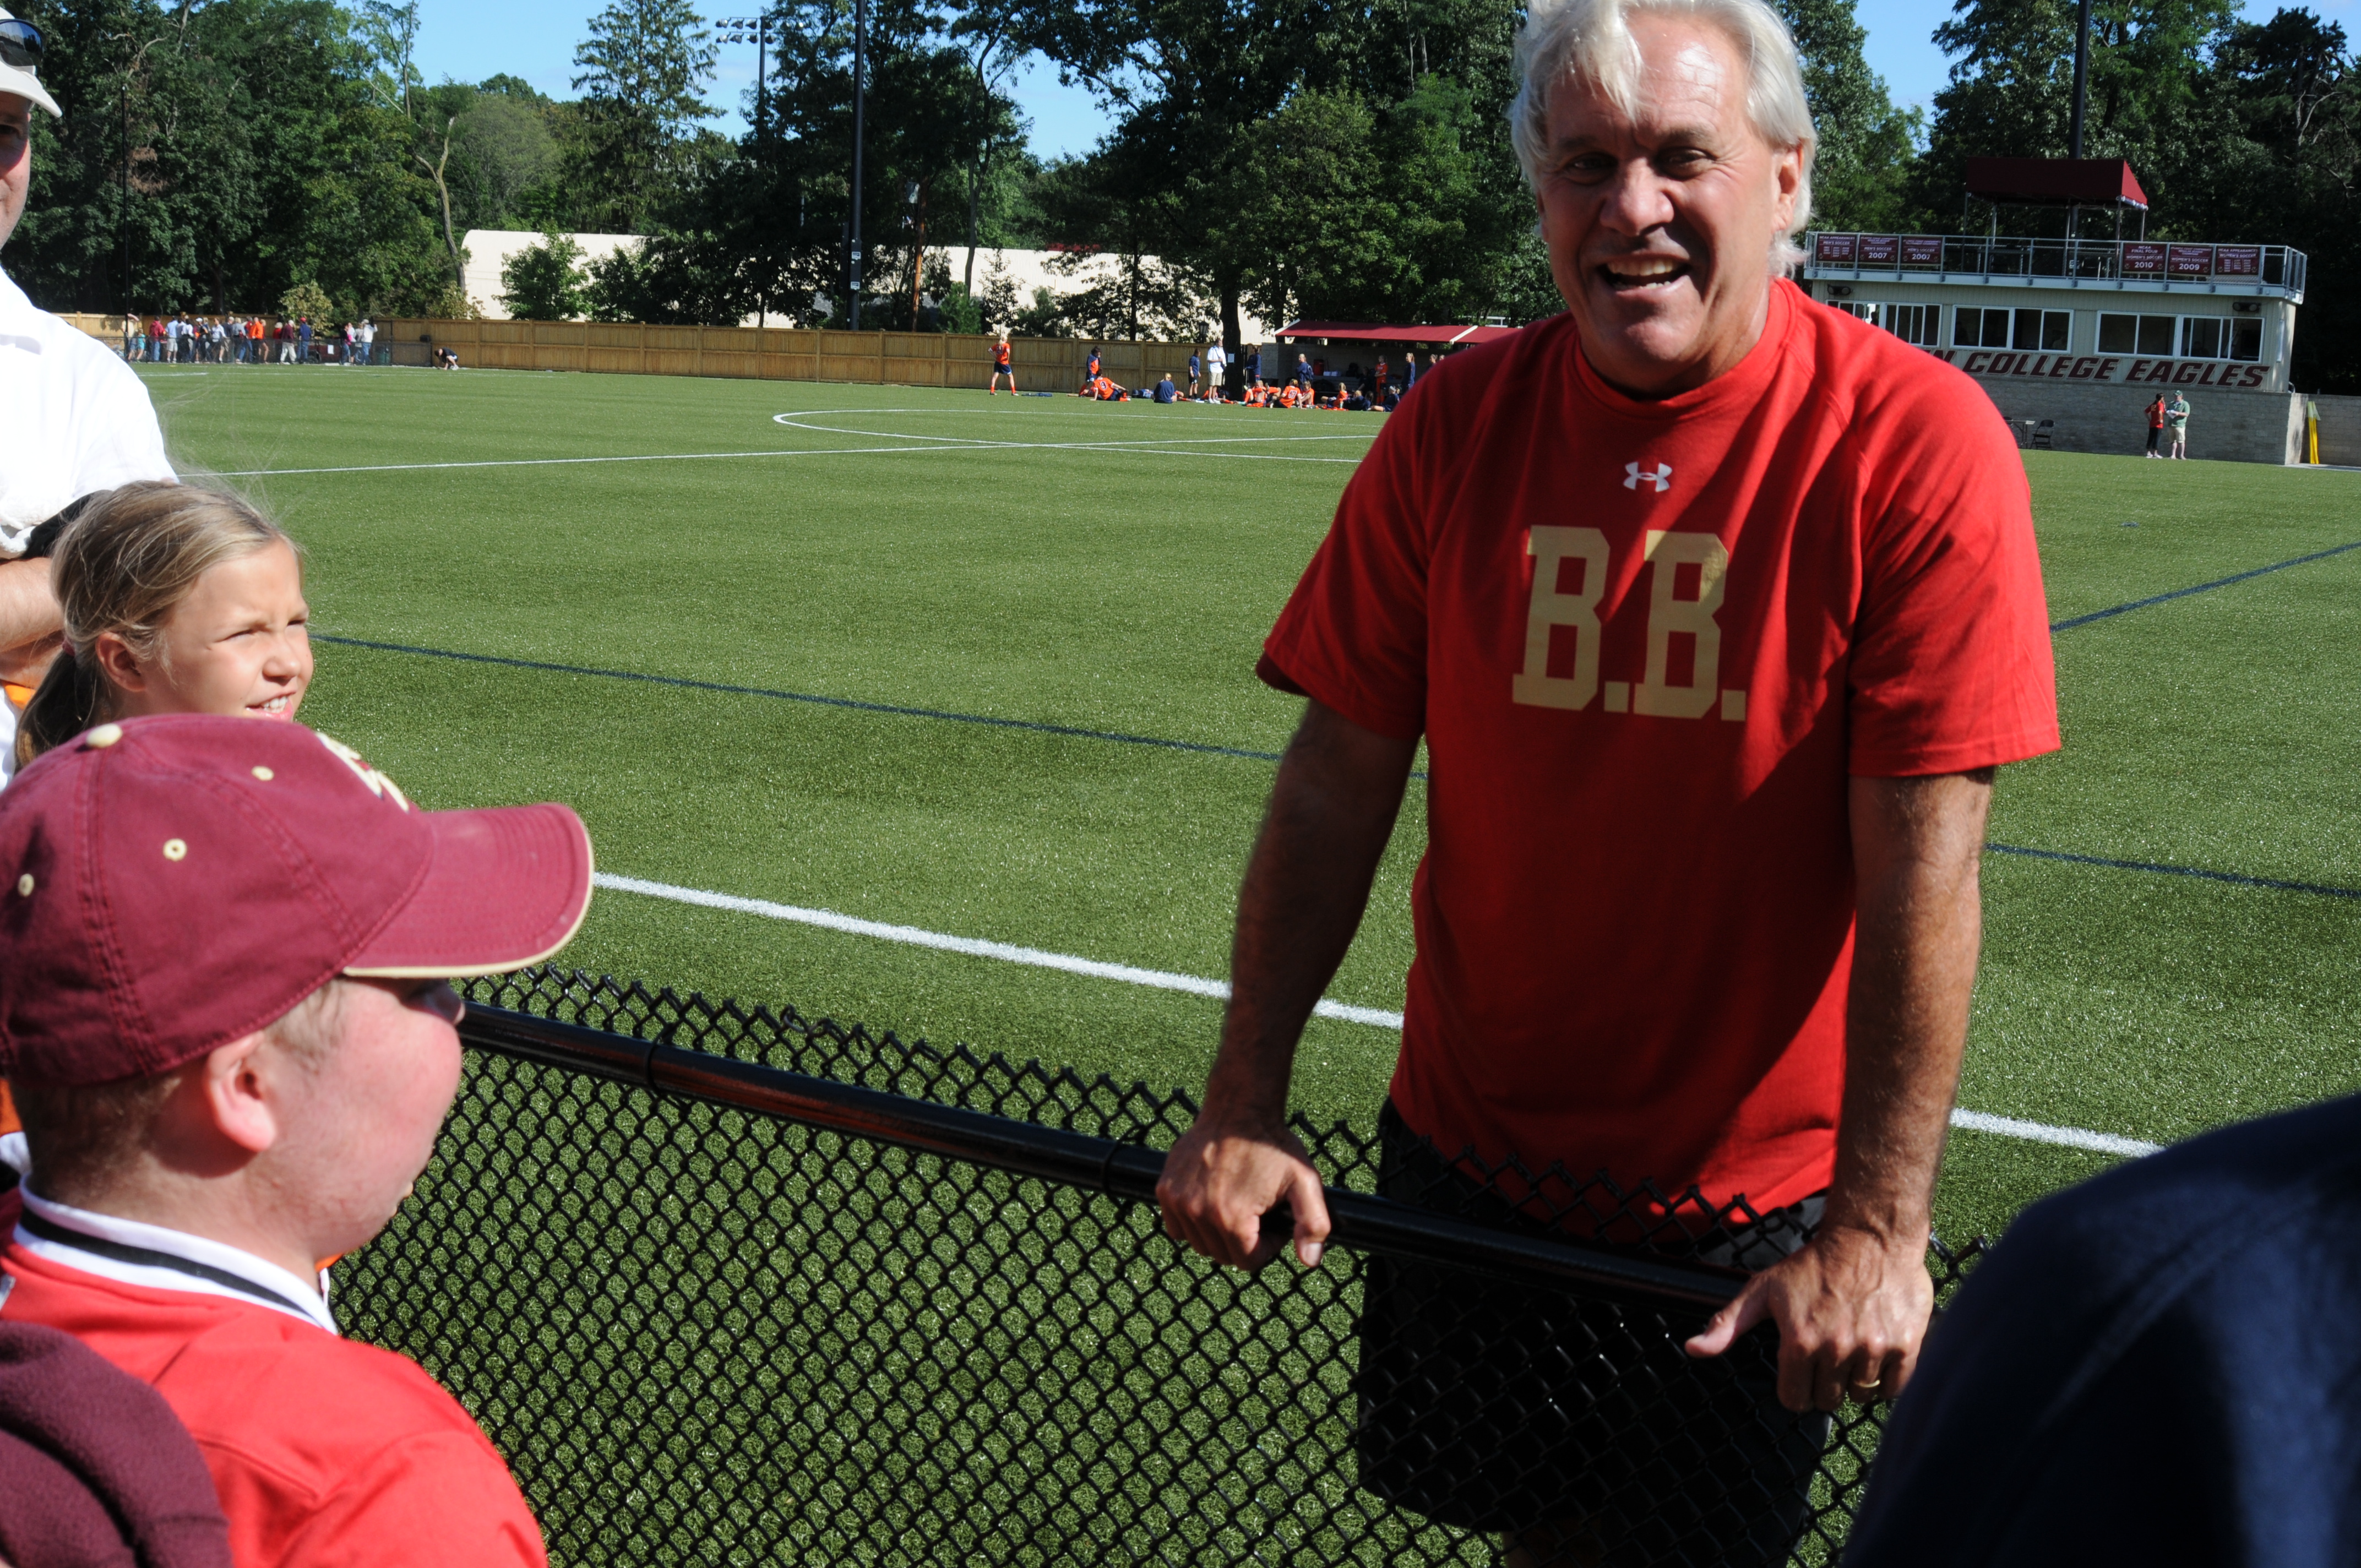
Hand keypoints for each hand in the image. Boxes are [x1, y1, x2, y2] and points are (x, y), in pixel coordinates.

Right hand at [1157, 1114, 1331, 1270]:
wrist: (1239, 1108)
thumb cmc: (1272, 1145)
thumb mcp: (1305, 1182)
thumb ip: (1314, 1224)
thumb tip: (1310, 1261)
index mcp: (1232, 1218)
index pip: (1248, 1262)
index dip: (1267, 1245)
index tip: (1272, 1218)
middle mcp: (1199, 1213)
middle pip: (1223, 1255)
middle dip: (1244, 1240)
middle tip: (1257, 1209)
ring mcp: (1178, 1201)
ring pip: (1200, 1243)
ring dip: (1218, 1232)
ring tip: (1236, 1201)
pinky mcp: (1165, 1189)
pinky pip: (1177, 1227)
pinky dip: (1194, 1222)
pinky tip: (1212, 1199)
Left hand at [1682, 1223, 1933, 1411]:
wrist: (1871, 1237)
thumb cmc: (1813, 1265)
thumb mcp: (1762, 1290)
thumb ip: (1727, 1324)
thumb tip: (1693, 1349)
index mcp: (1799, 1341)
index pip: (1794, 1399)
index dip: (1794, 1388)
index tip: (1800, 1369)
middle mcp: (1836, 1349)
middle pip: (1827, 1400)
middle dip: (1824, 1383)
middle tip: (1827, 1351)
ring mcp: (1872, 1349)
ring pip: (1860, 1395)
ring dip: (1855, 1378)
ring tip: (1852, 1346)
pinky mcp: (1906, 1346)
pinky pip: (1894, 1389)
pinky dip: (1886, 1379)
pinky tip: (1876, 1352)